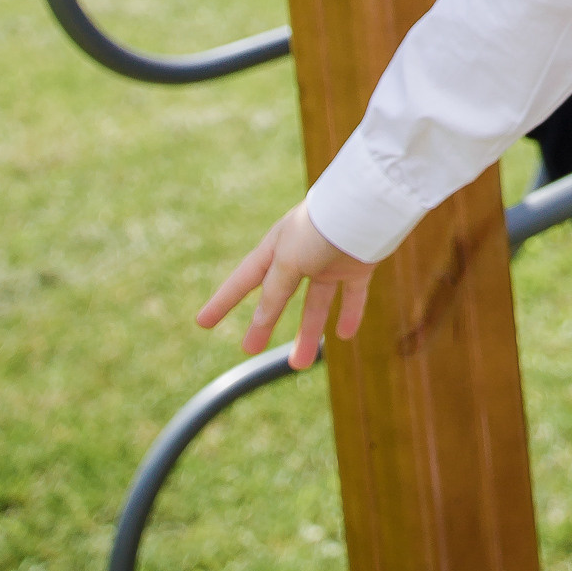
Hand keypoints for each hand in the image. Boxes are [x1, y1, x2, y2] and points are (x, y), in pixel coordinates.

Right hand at [197, 202, 375, 369]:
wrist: (369, 205)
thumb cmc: (321, 228)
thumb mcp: (288, 262)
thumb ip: (274, 292)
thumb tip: (259, 322)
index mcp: (277, 246)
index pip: (243, 280)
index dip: (223, 301)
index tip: (202, 322)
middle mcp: (302, 254)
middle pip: (279, 296)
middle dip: (264, 323)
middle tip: (250, 348)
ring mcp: (330, 260)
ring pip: (316, 303)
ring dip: (309, 332)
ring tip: (300, 365)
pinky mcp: (359, 264)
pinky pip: (353, 295)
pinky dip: (350, 314)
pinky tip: (344, 335)